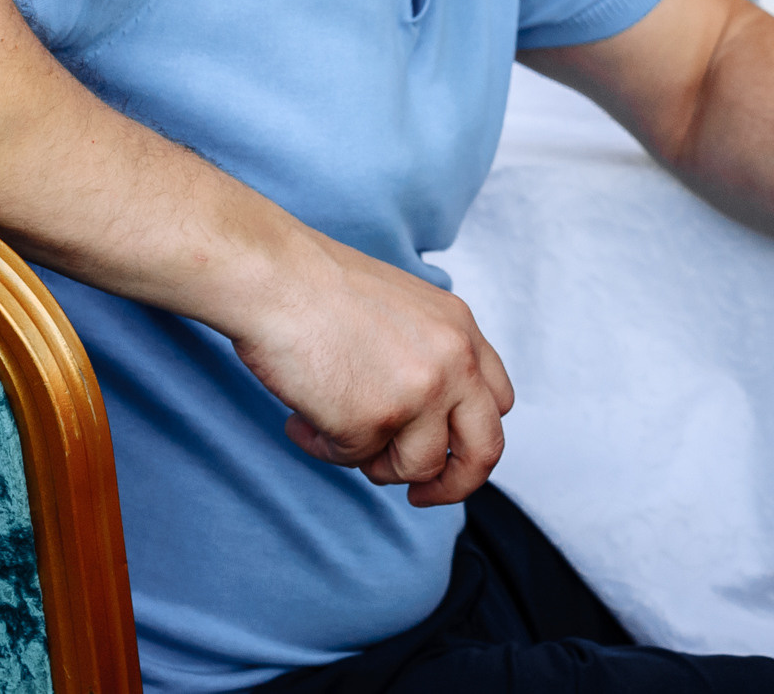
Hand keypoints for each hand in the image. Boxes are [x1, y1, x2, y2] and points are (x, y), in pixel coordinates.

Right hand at [228, 230, 515, 506]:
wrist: (276, 278)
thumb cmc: (320, 288)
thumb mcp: (405, 311)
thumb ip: (429, 358)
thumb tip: (424, 419)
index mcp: (462, 331)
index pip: (498, 401)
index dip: (473, 437)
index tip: (446, 454)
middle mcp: (453, 362)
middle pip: (485, 449)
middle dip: (456, 483)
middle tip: (422, 495)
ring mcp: (418, 394)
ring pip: (416, 467)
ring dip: (371, 460)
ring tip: (328, 424)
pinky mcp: (372, 421)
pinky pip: (353, 460)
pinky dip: (323, 446)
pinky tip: (301, 416)